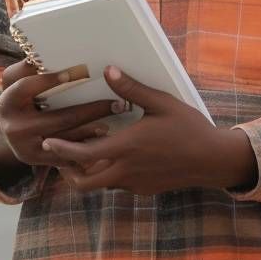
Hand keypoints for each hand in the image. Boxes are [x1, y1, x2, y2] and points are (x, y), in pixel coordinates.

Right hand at [0, 60, 124, 174]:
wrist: (5, 131)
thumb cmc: (18, 97)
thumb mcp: (14, 80)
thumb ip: (26, 67)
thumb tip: (40, 52)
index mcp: (8, 102)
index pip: (27, 88)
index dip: (47, 80)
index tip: (72, 74)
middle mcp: (15, 127)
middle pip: (59, 118)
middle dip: (92, 110)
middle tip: (117, 102)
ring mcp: (27, 148)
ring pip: (67, 139)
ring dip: (94, 129)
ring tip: (116, 118)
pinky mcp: (38, 161)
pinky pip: (66, 156)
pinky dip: (86, 147)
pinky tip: (104, 137)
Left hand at [41, 66, 257, 195]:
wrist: (213, 160)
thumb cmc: (189, 128)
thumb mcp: (161, 103)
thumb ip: (132, 89)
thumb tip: (108, 70)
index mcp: (127, 148)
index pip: (83, 155)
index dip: (61, 150)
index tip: (47, 142)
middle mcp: (127, 170)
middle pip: (84, 182)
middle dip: (66, 171)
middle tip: (57, 154)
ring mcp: (135, 183)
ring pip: (100, 185)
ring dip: (87, 172)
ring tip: (82, 152)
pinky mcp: (144, 189)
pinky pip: (117, 185)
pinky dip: (107, 174)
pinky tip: (112, 156)